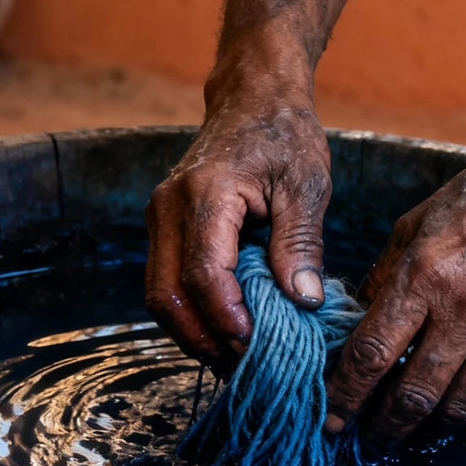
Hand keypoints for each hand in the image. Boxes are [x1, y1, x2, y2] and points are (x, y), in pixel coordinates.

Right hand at [145, 87, 331, 368]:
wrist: (252, 98)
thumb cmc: (284, 136)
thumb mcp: (306, 186)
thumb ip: (300, 245)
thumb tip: (303, 302)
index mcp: (205, 194)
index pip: (204, 273)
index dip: (227, 318)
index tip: (258, 347)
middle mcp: (168, 208)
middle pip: (168, 294)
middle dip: (204, 338)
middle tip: (246, 366)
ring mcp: (158, 219)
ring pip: (159, 295)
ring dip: (193, 332)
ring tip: (235, 357)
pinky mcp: (163, 229)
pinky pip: (166, 282)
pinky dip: (190, 313)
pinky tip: (224, 330)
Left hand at [325, 137, 465, 439]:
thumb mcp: (415, 226)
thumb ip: (383, 279)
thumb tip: (354, 327)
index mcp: (423, 275)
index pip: (371, 353)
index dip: (346, 394)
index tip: (332, 418)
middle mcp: (465, 308)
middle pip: (414, 394)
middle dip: (383, 427)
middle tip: (368, 441)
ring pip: (459, 407)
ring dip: (428, 430)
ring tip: (409, 434)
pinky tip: (455, 415)